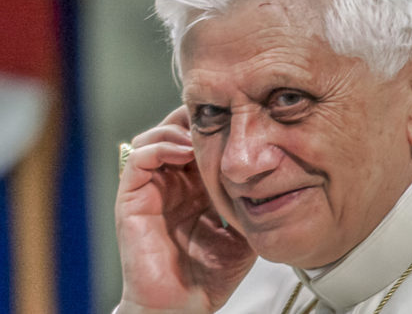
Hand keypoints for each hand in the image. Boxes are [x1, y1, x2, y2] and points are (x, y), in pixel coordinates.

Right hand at [115, 106, 255, 312]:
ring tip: (201, 136)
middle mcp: (168, 183)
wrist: (182, 306)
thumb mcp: (242, 232)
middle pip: (174, 131)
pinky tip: (183, 152)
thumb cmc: (207, 277)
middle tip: (220, 117)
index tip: (239, 120)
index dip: (214, 127)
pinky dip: (160, 147)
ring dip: (177, 130)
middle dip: (195, 120)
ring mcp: (148, 189)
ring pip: (154, 137)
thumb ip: (252, 204)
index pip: (197, 142)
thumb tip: (281, 180)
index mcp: (192, 188)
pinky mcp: (130, 199)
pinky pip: (138, 158)